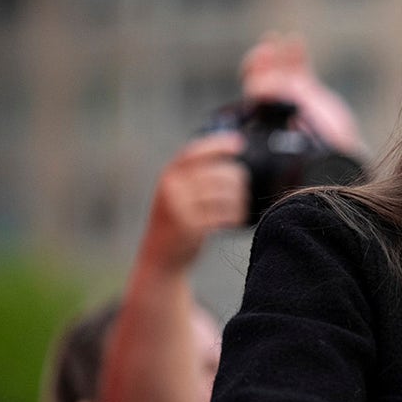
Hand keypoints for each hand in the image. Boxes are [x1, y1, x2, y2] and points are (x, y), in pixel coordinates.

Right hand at [139, 131, 247, 271]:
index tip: (239, 143)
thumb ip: (194, 176)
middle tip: (241, 191)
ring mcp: (180, 208)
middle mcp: (172, 188)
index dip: (218, 144)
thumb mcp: (177, 194)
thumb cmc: (176, 224)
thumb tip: (228, 154)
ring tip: (237, 209)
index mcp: (168, 177)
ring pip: (225, 194)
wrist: (160, 258)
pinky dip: (235, 217)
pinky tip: (233, 221)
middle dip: (237, 181)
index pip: (195, 152)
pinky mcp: (190, 227)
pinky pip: (224, 215)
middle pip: (218, 174)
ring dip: (238, 201)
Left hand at [239, 32, 366, 157]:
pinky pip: (299, 66)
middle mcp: (275, 104)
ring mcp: (291, 94)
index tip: (261, 68)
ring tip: (276, 38)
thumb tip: (276, 107)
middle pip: (263, 75)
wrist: (339, 157)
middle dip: (262, 61)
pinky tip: (296, 40)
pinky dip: (296, 53)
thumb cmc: (318, 157)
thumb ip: (287, 126)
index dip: (254, 76)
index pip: (254, 91)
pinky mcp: (308, 88)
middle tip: (266, 50)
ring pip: (279, 67)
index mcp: (267, 117)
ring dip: (276, 52)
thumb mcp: (299, 145)